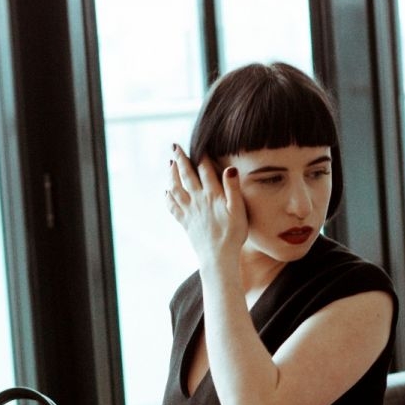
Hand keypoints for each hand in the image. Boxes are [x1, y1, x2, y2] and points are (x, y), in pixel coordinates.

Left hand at [166, 144, 247, 263]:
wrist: (218, 258)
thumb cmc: (233, 236)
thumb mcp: (239, 211)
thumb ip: (233, 189)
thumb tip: (230, 169)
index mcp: (212, 196)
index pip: (205, 170)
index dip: (201, 156)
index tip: (198, 145)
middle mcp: (198, 201)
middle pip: (186, 176)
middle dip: (180, 160)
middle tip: (174, 146)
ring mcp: (190, 212)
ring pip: (176, 189)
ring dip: (171, 175)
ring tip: (170, 164)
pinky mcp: (185, 223)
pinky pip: (173, 207)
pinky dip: (168, 198)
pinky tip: (166, 192)